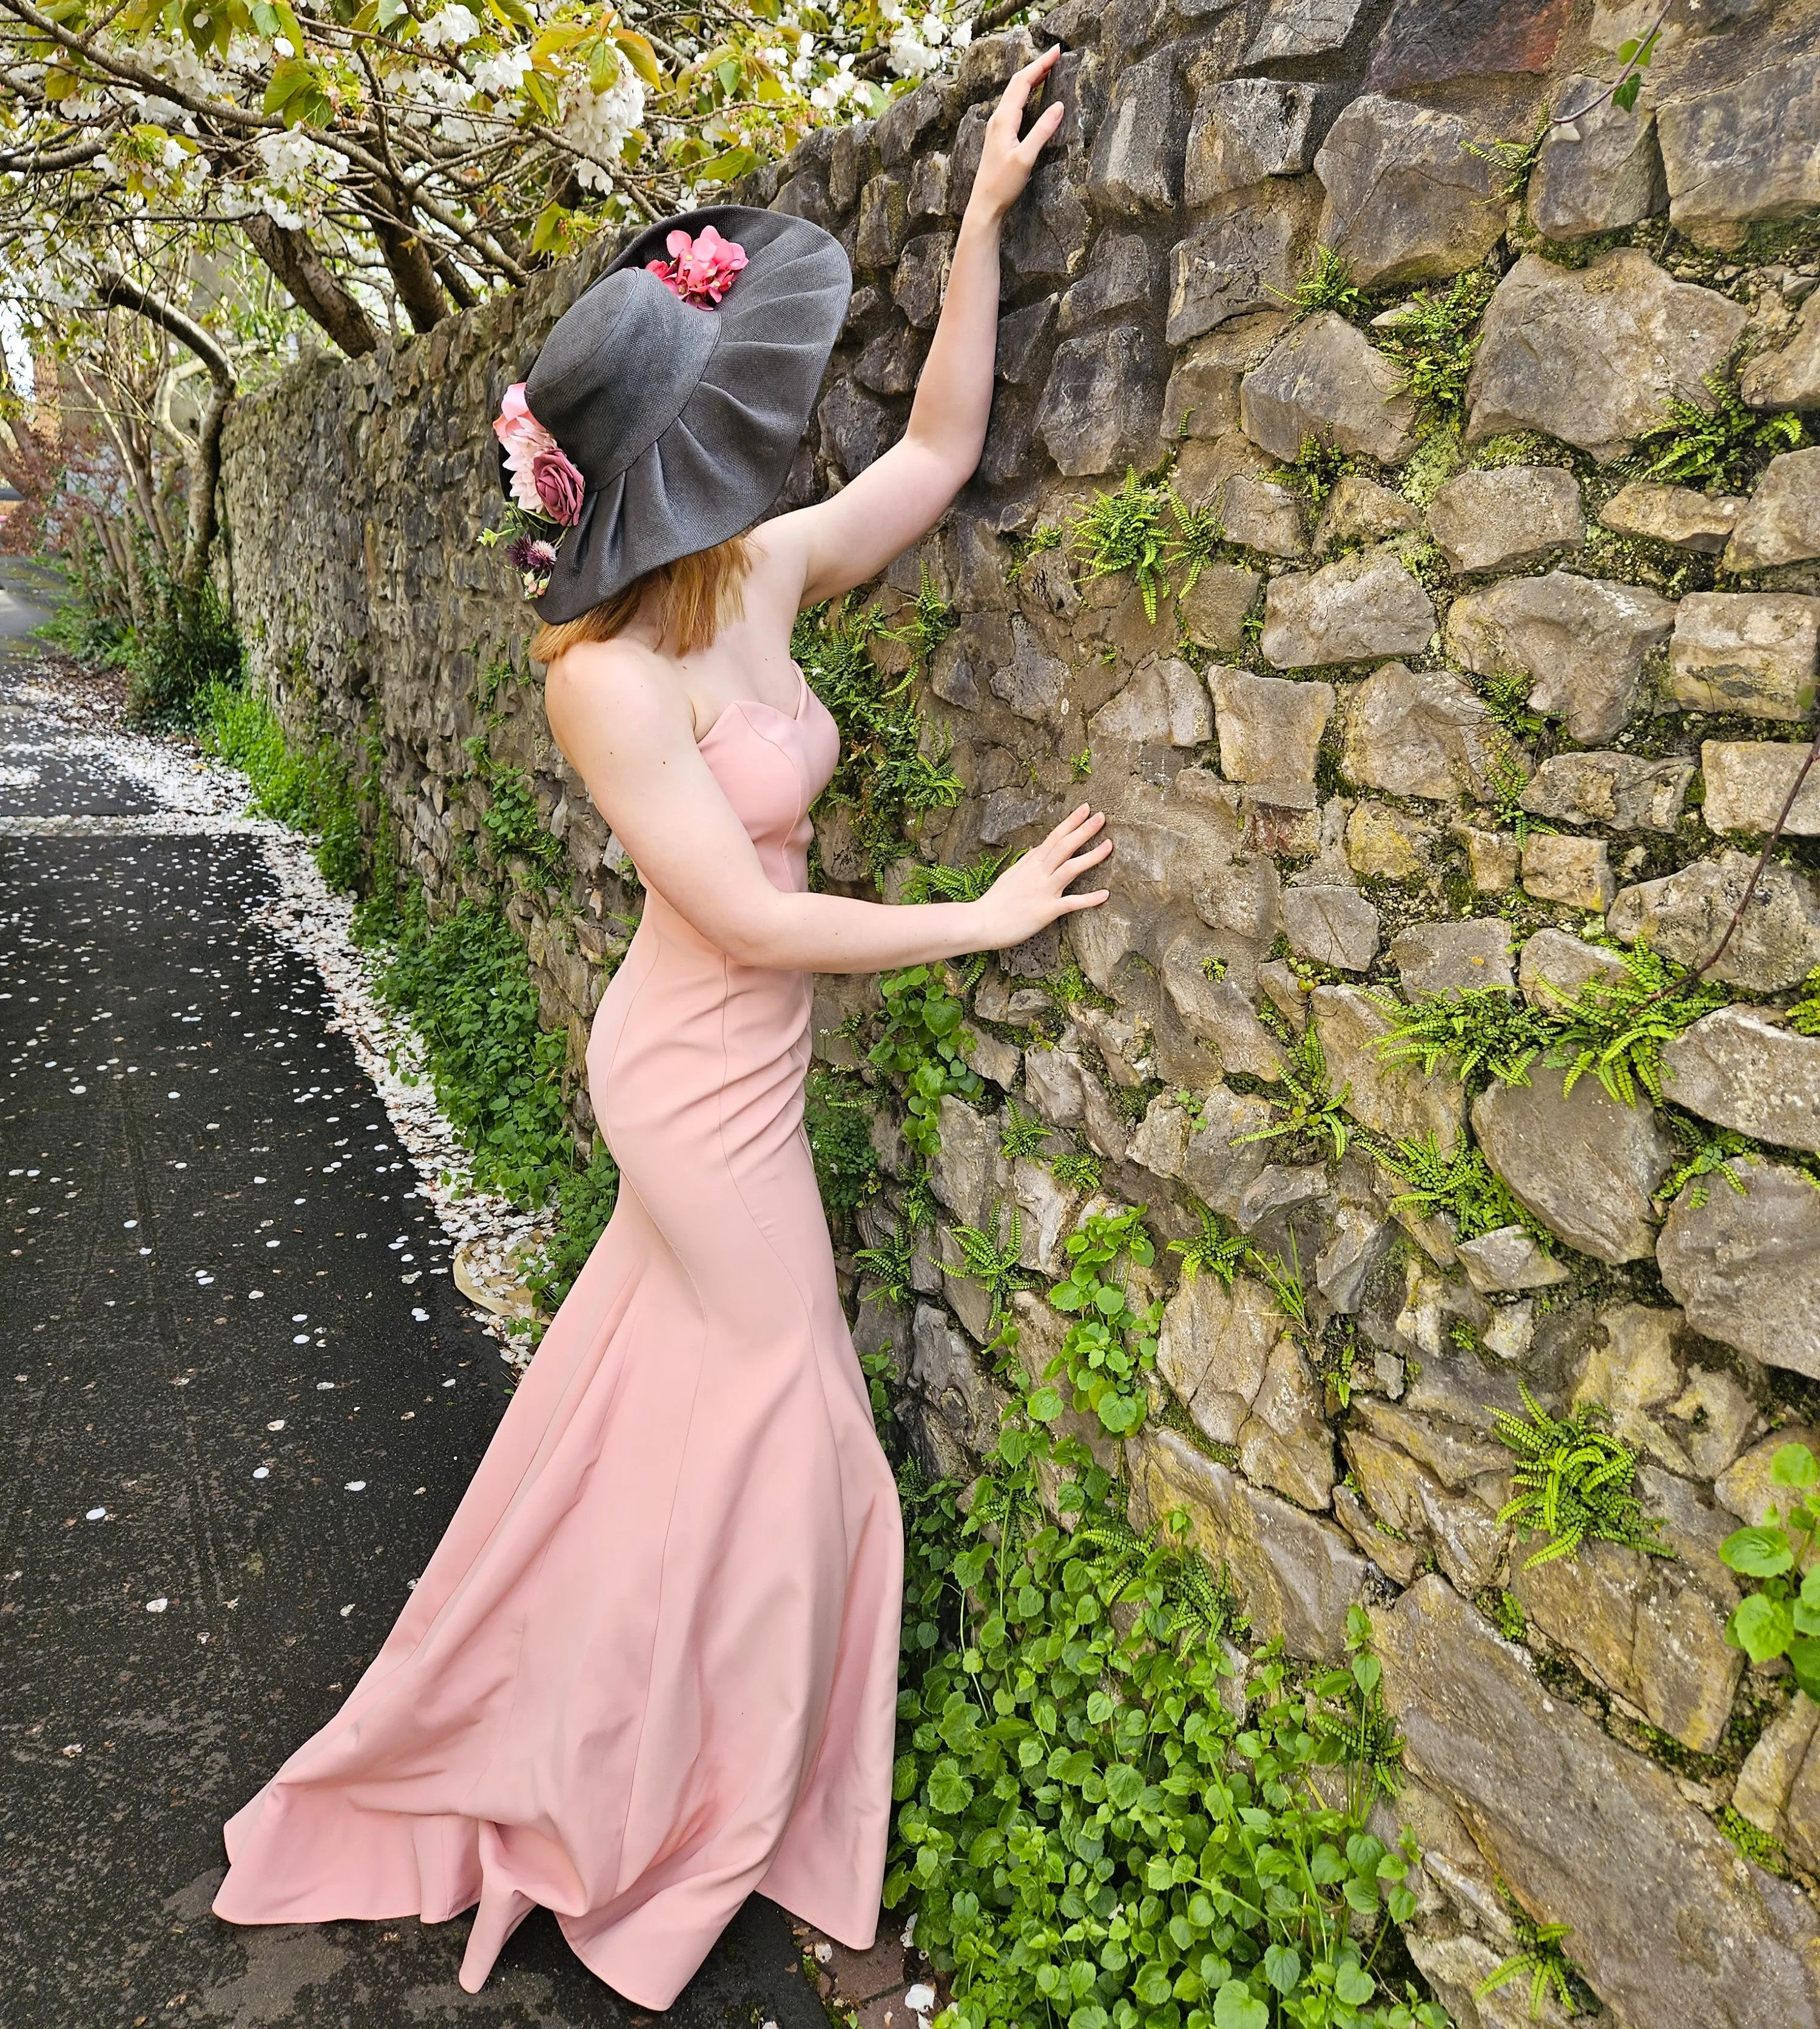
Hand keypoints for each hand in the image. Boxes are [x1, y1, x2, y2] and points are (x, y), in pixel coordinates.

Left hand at [966, 46, 1065, 221]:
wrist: (984, 205)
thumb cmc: (1002, 185)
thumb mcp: (1025, 158)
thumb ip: (1042, 131)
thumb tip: (1059, 107)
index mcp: (1004, 119)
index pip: (1023, 82)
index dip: (1040, 64)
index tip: (1056, 51)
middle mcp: (997, 119)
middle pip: (1017, 83)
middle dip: (1037, 66)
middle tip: (1055, 54)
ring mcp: (996, 126)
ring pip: (1014, 93)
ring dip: (1031, 78)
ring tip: (1048, 69)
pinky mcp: (998, 135)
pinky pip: (1013, 105)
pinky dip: (1026, 93)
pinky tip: (1033, 95)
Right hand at [969, 804, 1111, 949]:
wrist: (981, 923)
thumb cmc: (996, 901)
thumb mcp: (1011, 875)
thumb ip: (1027, 861)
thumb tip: (1038, 848)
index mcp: (1030, 864)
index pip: (1053, 837)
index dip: (1070, 822)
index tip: (1086, 809)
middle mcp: (1038, 873)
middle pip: (1064, 846)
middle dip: (1084, 830)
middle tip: (1102, 816)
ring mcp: (1042, 890)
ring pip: (1070, 868)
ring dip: (1091, 856)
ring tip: (1109, 845)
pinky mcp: (1046, 911)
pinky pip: (1071, 903)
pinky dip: (1089, 899)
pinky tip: (1105, 894)